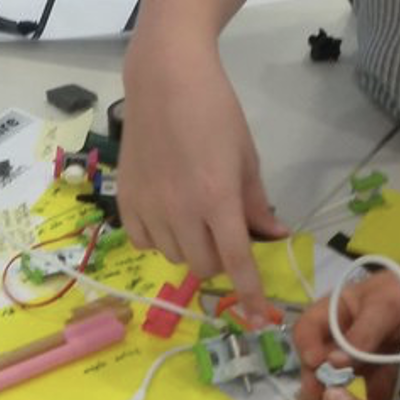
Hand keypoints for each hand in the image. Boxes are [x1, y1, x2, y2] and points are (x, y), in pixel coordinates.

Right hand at [118, 43, 286, 320]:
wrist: (164, 80)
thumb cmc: (215, 110)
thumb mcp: (246, 156)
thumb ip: (257, 203)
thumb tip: (274, 236)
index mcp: (217, 199)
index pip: (237, 261)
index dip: (250, 293)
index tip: (259, 319)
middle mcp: (180, 211)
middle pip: (203, 266)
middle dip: (221, 260)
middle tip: (226, 233)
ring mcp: (149, 207)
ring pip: (174, 257)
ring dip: (191, 247)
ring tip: (195, 216)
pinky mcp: (126, 200)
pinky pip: (145, 242)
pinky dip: (160, 238)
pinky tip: (167, 214)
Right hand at [292, 263, 399, 399]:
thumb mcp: (384, 307)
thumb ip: (360, 335)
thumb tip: (333, 364)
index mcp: (332, 311)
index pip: (306, 331)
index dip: (306, 349)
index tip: (318, 366)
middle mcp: (339, 333)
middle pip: (318, 361)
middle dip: (318, 384)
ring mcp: (358, 350)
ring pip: (340, 378)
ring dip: (339, 399)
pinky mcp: (378, 364)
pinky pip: (369, 384)